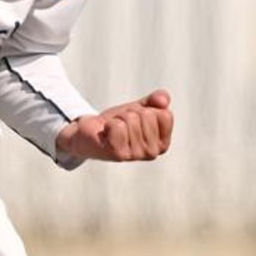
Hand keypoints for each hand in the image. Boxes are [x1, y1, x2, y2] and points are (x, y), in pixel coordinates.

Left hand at [56, 90, 173, 161]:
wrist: (91, 132)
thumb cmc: (117, 121)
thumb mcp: (140, 107)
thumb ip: (156, 101)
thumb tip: (163, 100)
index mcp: (162, 144)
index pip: (164, 114)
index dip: (146, 109)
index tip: (135, 117)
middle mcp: (152, 153)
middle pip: (147, 115)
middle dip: (130, 112)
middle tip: (120, 122)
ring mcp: (135, 155)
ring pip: (131, 118)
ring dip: (118, 118)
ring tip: (113, 128)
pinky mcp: (118, 154)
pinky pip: (118, 126)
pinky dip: (110, 124)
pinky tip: (106, 133)